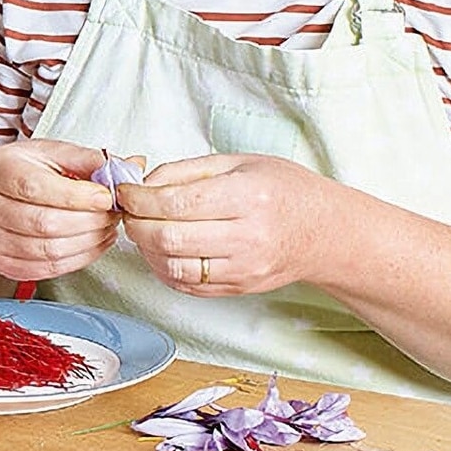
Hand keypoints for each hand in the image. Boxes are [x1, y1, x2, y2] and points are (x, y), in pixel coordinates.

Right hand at [0, 138, 123, 283]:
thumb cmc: (24, 172)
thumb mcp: (52, 154)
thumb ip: (90, 159)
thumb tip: (133, 166)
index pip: (36, 188)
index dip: (77, 196)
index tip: (107, 196)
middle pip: (44, 223)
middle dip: (89, 221)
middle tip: (113, 214)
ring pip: (48, 250)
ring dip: (88, 242)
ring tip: (106, 228)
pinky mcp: (2, 264)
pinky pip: (47, 269)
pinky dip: (78, 259)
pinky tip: (92, 244)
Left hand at [117, 152, 342, 296]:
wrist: (325, 231)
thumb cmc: (284, 189)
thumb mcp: (240, 162)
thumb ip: (186, 171)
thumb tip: (142, 184)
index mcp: (247, 196)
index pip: (176, 203)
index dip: (139, 198)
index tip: (125, 192)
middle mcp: (247, 236)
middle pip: (169, 238)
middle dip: (135, 225)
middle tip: (129, 212)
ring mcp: (244, 268)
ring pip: (173, 267)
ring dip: (146, 250)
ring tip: (145, 230)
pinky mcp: (239, 288)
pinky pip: (187, 285)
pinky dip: (164, 268)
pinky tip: (164, 250)